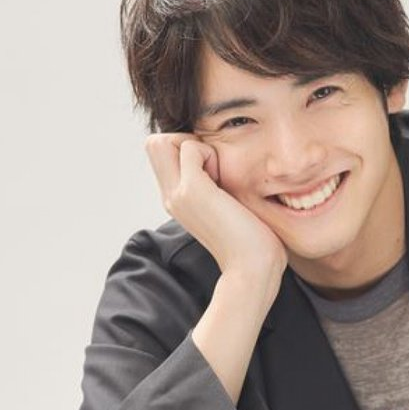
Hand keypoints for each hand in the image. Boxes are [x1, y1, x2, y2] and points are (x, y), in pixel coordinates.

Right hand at [144, 133, 287, 282]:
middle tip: (213, 167)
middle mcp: (170, 196)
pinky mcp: (192, 191)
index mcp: (177, 199)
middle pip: (155, 143)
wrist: (253, 269)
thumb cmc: (252, 241)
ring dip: (196, 146)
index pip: (161, 153)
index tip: (213, 170)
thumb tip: (224, 164)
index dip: (185, 148)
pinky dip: (210, 152)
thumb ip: (217, 187)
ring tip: (219, 175)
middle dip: (185, 141)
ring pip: (164, 140)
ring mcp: (177, 193)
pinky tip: (226, 180)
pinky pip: (190, 147)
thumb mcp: (226, 207)